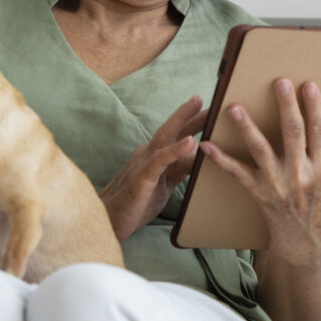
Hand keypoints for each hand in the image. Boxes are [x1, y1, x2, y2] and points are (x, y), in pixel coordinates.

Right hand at [99, 95, 206, 241]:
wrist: (107, 223)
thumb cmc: (136, 204)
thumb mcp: (164, 185)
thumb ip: (178, 169)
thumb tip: (197, 156)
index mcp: (154, 155)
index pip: (177, 135)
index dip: (194, 121)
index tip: (212, 110)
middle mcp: (148, 153)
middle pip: (172, 128)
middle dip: (191, 112)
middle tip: (211, 98)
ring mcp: (143, 163)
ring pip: (165, 136)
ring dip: (183, 119)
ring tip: (201, 107)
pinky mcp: (141, 178)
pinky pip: (160, 161)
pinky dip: (175, 150)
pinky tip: (191, 142)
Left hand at [200, 78, 320, 268]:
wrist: (306, 251)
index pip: (320, 132)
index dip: (314, 108)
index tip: (308, 85)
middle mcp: (301, 175)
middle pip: (292, 134)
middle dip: (286, 107)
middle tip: (278, 83)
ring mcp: (278, 184)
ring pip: (261, 150)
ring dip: (247, 128)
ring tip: (234, 108)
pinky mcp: (260, 194)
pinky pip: (238, 175)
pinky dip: (221, 161)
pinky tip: (207, 146)